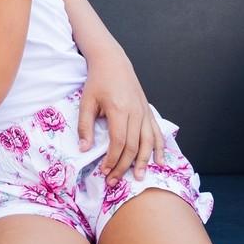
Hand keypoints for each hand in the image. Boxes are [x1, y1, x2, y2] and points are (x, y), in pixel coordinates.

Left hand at [78, 55, 165, 184]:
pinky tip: (160, 162)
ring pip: (148, 142)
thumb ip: (85, 126)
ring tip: (138, 177)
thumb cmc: (98, 81)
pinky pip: (157, 133)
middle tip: (114, 181)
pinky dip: (159, 148)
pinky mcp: (148, 111)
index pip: (118, 142)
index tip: (103, 171)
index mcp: (119, 109)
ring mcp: (144, 112)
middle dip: (123, 166)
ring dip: (143, 162)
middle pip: (133, 146)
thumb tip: (84, 149)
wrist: (113, 62)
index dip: (112, 160)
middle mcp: (135, 112)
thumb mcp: (86, 101)